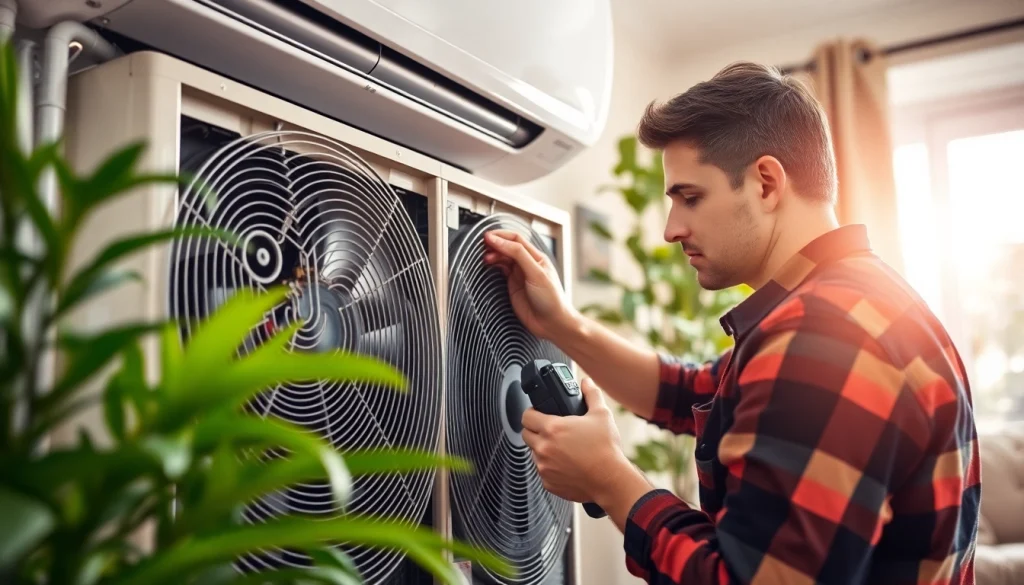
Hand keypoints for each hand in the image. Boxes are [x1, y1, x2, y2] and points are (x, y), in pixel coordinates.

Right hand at [483, 230, 578, 341]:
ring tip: (484, 258)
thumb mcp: (536, 273)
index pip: (516, 239)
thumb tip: (500, 241)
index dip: (501, 236)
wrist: (552, 324)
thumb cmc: (551, 299)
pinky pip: (501, 271)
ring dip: (493, 255)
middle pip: (508, 247)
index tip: (487, 237)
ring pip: (503, 258)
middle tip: (481, 246)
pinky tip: (488, 266)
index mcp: (537, 257)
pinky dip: (493, 266)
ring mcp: (520, 275)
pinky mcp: (513, 286)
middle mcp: (527, 264)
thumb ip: (518, 255)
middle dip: (495, 245)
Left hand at [521, 377, 633, 504]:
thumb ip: (591, 394)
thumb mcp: (601, 415)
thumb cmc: (606, 449)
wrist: (610, 480)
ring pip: (534, 453)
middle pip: (526, 435)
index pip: (526, 416)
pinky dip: (551, 467)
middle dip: (535, 430)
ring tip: (562, 448)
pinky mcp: (548, 483)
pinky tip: (567, 464)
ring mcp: (544, 466)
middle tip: (550, 430)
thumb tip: (586, 383)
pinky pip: (543, 471)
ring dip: (543, 449)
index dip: (532, 412)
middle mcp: (544, 447)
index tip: (538, 413)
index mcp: (552, 428)